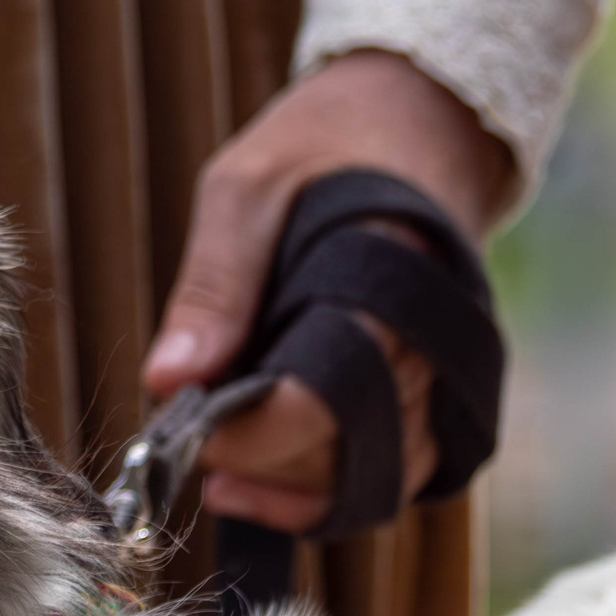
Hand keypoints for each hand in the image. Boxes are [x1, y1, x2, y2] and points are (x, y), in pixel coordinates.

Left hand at [141, 50, 514, 534]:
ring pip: (377, 477)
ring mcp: (447, 373)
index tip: (188, 425)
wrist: (418, 120)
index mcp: (394, 280)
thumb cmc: (325, 145)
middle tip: (195, 449)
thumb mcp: (248, 186)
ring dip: (292, 491)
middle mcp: (437, 339)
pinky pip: (395, 475)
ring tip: (218, 479)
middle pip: (353, 449)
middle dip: (264, 463)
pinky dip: (328, 495)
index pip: (331, 395)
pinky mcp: (438, 394)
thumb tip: (167, 380)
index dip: (253, 431)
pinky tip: (259, 489)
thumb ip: (213, 283)